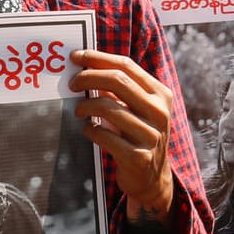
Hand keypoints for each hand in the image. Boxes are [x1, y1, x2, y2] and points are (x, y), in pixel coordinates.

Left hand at [70, 50, 175, 219]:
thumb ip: (122, 89)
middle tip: (72, 83)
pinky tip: (89, 130)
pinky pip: (103, 135)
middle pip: (117, 80)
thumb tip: (86, 66)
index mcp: (161, 95)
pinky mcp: (138, 156)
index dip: (98, 58)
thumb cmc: (138, 135)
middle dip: (88, 77)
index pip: (127, 66)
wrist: (153, 176)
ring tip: (79, 111)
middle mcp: (159, 112)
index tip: (76, 57)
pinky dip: (90, 130)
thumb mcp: (139, 109)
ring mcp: (151, 135)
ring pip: (107, 107)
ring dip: (85, 106)